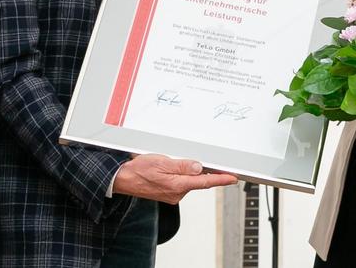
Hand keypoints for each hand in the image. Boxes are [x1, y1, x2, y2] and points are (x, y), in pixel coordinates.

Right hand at [113, 154, 237, 203]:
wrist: (123, 179)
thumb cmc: (138, 170)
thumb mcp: (161, 162)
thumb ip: (182, 166)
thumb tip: (199, 167)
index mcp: (177, 185)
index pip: (205, 182)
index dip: (221, 179)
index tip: (233, 178)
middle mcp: (177, 193)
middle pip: (198, 180)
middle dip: (203, 170)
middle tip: (205, 160)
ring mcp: (173, 194)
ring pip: (189, 180)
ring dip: (189, 172)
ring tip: (173, 161)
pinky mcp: (169, 193)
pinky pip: (181, 182)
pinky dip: (182, 175)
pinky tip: (171, 168)